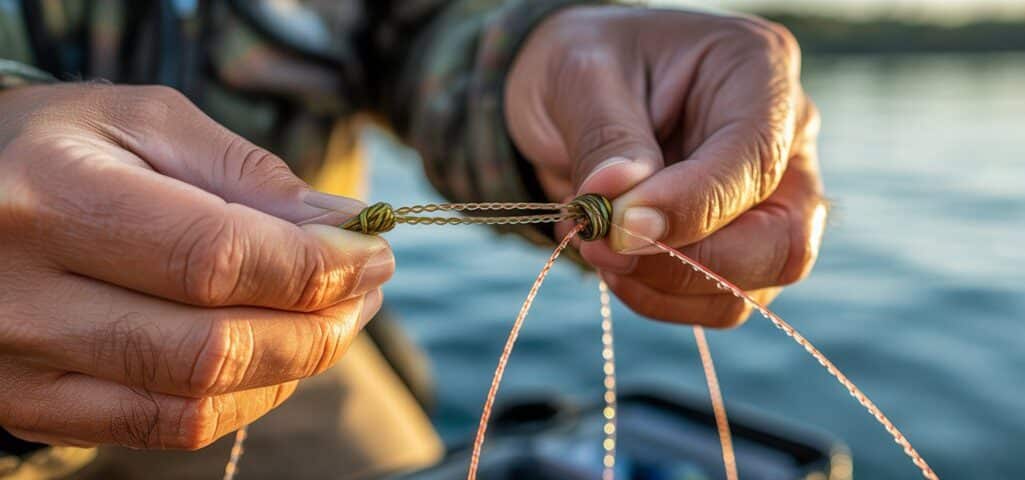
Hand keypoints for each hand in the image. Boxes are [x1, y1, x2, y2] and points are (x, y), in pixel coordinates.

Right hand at [0, 84, 391, 448]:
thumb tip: (344, 226)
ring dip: (294, 365)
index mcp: (53, 196)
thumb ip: (248, 174)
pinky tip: (277, 355)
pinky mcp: (32, 407)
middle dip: (320, 324)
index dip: (315, 266)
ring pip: (197, 401)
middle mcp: (23, 293)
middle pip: (213, 346)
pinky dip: (247, 398)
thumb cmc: (60, 147)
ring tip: (333, 317)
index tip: (374, 253)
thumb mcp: (146, 124)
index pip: (217, 258)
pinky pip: (167, 428)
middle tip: (366, 289)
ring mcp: (21, 365)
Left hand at [506, 7, 825, 326]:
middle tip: (604, 249)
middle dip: (689, 264)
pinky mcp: (740, 247)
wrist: (572, 92)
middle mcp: (784, 140)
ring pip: (752, 284)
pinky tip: (613, 261)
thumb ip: (607, 139)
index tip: (621, 226)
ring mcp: (770, 201)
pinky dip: (657, 296)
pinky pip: (717, 301)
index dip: (693, 205)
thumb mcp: (580, 76)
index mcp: (758, 70)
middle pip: (782, 240)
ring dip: (665, 286)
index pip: (755, 159)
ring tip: (597, 248)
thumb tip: (624, 209)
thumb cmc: (586, 65)